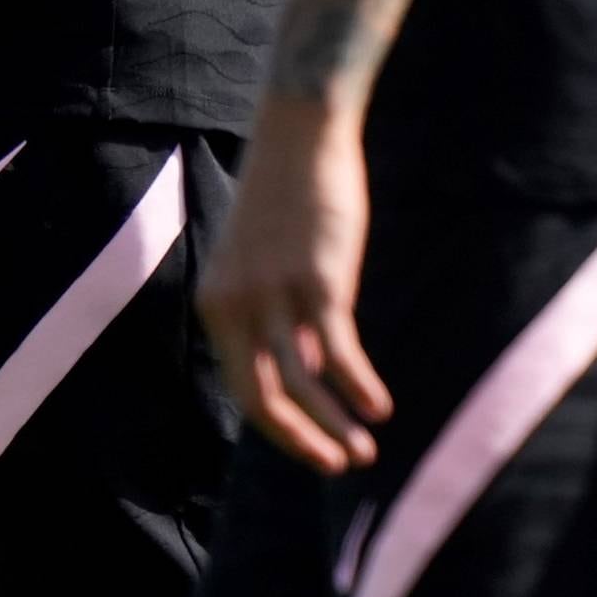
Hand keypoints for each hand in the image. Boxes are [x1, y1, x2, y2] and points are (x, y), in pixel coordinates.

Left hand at [199, 97, 394, 473]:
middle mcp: (236, 306)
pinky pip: (336, 351)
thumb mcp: (267, 261)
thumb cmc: (289, 195)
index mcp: (216, 304)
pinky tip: (379, 407)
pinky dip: (357, 388)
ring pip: (300, 384)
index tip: (311, 449)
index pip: (241, 389)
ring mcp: (275, 294)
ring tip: (363, 453)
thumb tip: (310, 372)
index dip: (278, 429)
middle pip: (262, 400)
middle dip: (302, 442)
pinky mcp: (317, 279)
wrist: (301, 129)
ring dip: (333, 427)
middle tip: (336, 467)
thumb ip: (278, 317)